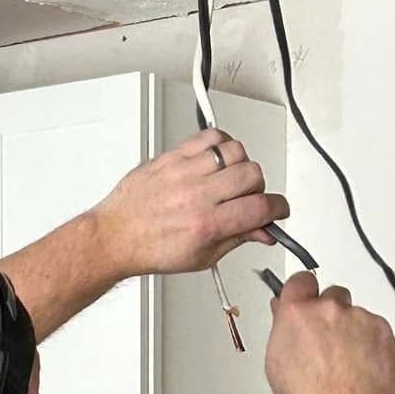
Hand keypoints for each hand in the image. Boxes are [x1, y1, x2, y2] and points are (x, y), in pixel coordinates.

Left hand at [91, 130, 289, 279]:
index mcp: (206, 225)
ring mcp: (184, 172)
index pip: (260, 208)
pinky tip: (217, 160)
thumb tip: (265, 231)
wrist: (117, 236)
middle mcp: (196, 195)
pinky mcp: (172, 157)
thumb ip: (238, 239)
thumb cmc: (152, 248)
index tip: (277, 210)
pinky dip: (221, 145)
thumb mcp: (202, 256)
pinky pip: (209, 136)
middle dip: (258, 188)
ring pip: (235, 151)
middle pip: (252, 175)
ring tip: (229, 179)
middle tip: (247, 197)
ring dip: (240, 165)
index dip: (277, 209)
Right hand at [264, 272, 394, 393]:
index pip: (300, 281)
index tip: (305, 294)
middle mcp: (328, 309)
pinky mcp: (382, 329)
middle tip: (328, 340)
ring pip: (356, 315)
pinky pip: (375, 329)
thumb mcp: (277, 364)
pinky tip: (362, 365)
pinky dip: (371, 343)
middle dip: (330, 313)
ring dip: (352, 331)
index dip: (303, 289)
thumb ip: (283, 330)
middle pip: (331, 296)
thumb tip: (284, 317)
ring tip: (346, 362)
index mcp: (297, 313)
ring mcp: (358, 317)